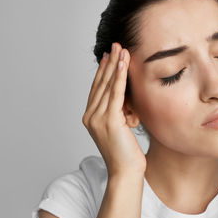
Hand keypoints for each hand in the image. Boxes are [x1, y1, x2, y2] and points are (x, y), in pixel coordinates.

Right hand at [82, 42, 145, 175]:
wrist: (126, 172)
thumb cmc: (126, 153)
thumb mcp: (120, 128)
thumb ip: (119, 112)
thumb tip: (126, 100)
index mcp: (91, 117)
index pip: (97, 89)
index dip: (103, 71)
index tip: (109, 56)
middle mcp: (91, 116)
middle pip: (101, 83)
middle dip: (108, 63)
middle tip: (115, 45)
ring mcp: (98, 118)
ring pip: (107, 85)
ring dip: (115, 65)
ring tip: (121, 49)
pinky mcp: (110, 120)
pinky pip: (115, 93)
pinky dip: (119, 76)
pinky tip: (122, 63)